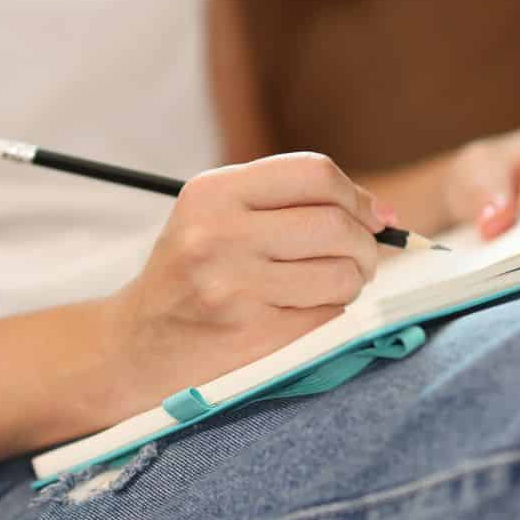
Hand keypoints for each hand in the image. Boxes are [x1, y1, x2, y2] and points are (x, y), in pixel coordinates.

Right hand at [108, 153, 388, 404]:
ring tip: (330, 286)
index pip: (314, 173)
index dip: (357, 195)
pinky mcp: (250, 335)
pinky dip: (331, 313)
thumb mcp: (216, 217)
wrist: (135, 346)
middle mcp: (218, 235)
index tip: (372, 217)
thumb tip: (383, 214)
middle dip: (365, 245)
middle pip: (336, 224)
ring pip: (341, 274)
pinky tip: (304, 313)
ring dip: (352, 282)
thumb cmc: (190, 276)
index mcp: (212, 193)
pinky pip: (327, 316)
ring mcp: (233, 287)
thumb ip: (288, 203)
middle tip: (361, 259)